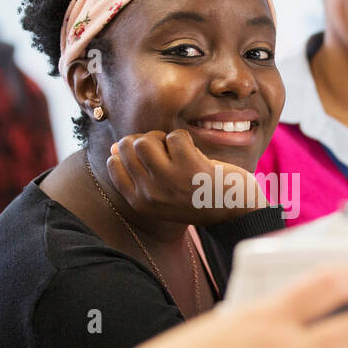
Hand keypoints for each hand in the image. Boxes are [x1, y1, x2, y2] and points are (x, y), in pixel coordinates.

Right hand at [105, 129, 265, 225]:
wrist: (233, 212)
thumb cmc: (196, 197)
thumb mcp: (161, 194)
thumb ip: (137, 174)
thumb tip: (114, 147)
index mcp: (139, 202)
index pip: (114, 164)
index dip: (130, 151)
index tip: (152, 159)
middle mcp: (149, 194)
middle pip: (127, 146)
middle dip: (146, 140)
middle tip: (166, 152)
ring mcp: (168, 181)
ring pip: (146, 140)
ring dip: (163, 139)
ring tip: (179, 153)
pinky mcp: (188, 167)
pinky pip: (175, 136)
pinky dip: (186, 140)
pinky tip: (195, 156)